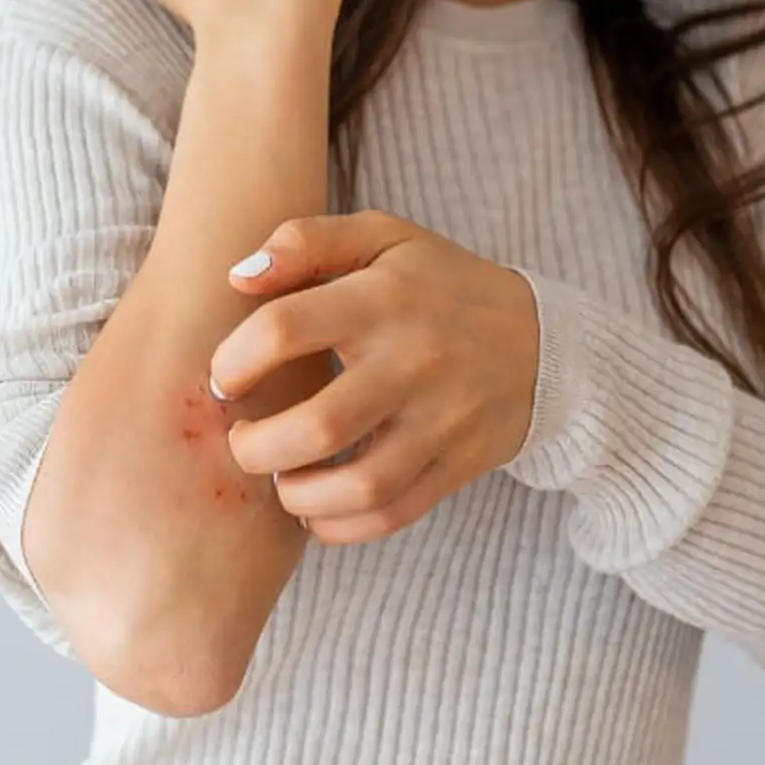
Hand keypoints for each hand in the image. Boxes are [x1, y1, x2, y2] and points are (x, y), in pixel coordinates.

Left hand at [207, 211, 541, 545]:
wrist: (540, 340)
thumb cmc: (437, 284)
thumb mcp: (381, 237)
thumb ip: (306, 241)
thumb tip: (238, 278)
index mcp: (383, 297)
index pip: (286, 329)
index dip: (234, 361)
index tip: (224, 379)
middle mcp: (413, 361)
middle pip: (318, 425)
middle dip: (256, 447)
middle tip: (242, 441)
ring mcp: (440, 420)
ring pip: (358, 485)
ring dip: (298, 496)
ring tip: (280, 479)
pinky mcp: (456, 465)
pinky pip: (391, 515)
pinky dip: (341, 527)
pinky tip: (316, 509)